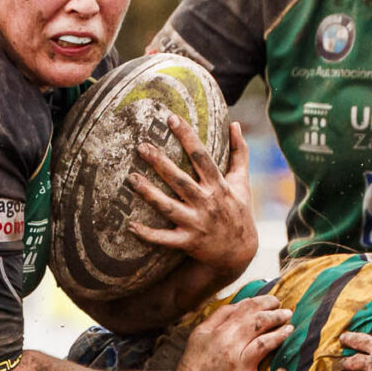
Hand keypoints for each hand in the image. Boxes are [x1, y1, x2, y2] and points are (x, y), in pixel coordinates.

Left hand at [129, 117, 256, 275]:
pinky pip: (165, 239)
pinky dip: (148, 235)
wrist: (239, 252)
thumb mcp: (242, 182)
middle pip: (180, 180)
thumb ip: (240, 153)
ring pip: (169, 207)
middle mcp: (207, 203)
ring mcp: (197, 223)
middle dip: (161, 163)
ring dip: (149, 194)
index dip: (187, 136)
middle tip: (142, 146)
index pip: (201, 156)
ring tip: (131, 178)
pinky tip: (130, 226)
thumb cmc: (238, 210)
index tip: (172, 118)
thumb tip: (236, 124)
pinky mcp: (188, 242)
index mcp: (218, 186)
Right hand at [171, 294, 291, 370]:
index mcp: (220, 332)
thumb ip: (219, 316)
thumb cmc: (193, 365)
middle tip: (287, 314)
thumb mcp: (199, 334)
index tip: (275, 302)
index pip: (247, 308)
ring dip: (281, 335)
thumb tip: (241, 304)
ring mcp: (240, 368)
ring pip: (265, 344)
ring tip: (290, 330)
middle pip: (259, 322)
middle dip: (276, 315)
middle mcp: (231, 347)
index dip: (265, 302)